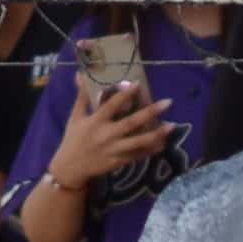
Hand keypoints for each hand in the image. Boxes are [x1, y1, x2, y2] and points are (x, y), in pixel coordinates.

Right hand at [46, 73, 171, 189]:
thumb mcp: (75, 117)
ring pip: (138, 141)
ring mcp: (114, 149)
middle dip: (150, 112)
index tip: (139, 83)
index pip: (112, 105)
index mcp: (95, 122)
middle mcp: (106, 135)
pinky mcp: (119, 161)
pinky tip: (164, 143)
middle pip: (131, 123)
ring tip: (172, 125)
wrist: (69, 167)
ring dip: (156, 134)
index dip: (125, 94)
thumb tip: (81, 74)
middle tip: (168, 102)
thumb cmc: (73, 139)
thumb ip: (82, 97)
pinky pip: (138, 155)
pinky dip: (152, 149)